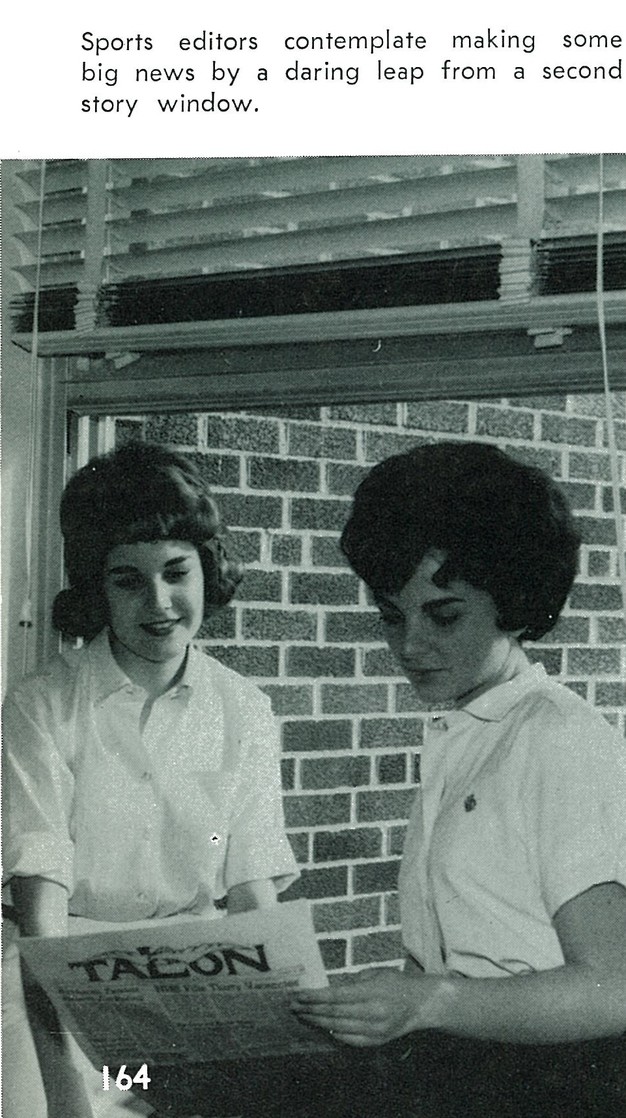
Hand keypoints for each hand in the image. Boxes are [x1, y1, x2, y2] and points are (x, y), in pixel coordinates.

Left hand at [291, 967, 437, 1046]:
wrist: (420, 1004)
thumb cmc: (396, 983)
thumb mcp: (375, 973)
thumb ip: (353, 981)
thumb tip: (328, 989)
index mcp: (372, 992)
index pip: (336, 996)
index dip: (314, 997)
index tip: (298, 995)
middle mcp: (373, 1013)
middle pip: (334, 1013)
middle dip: (311, 1010)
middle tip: (293, 1006)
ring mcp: (375, 1030)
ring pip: (339, 1027)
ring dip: (318, 1021)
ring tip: (303, 1016)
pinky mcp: (377, 1041)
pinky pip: (350, 1040)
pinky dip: (334, 1033)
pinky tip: (323, 1026)